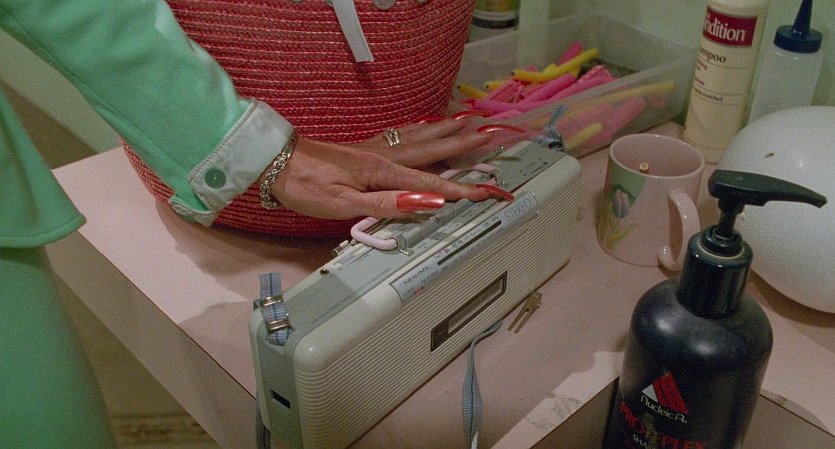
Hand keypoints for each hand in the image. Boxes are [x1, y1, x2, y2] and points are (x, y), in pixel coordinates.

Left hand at [268, 119, 495, 219]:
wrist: (274, 161)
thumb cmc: (305, 185)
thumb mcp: (343, 202)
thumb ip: (386, 203)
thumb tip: (426, 202)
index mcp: (382, 171)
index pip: (430, 183)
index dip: (460, 189)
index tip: (486, 191)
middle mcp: (383, 156)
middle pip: (432, 151)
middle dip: (463, 146)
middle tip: (492, 136)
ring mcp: (373, 151)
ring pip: (418, 140)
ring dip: (446, 133)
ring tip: (468, 123)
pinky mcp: (362, 151)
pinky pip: (402, 137)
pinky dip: (420, 130)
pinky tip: (424, 127)